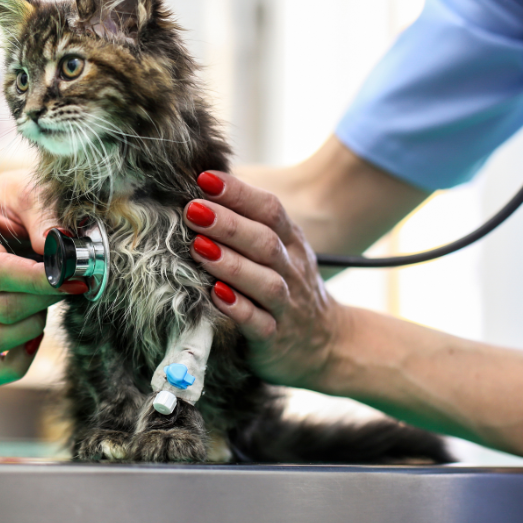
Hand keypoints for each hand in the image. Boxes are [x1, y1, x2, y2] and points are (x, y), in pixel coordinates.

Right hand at [0, 169, 85, 386]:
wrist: (19, 215)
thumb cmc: (25, 202)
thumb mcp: (35, 191)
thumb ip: (45, 214)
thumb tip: (55, 246)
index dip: (38, 281)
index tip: (74, 278)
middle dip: (43, 300)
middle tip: (71, 283)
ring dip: (31, 327)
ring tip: (49, 302)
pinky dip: (15, 363)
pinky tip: (36, 338)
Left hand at [182, 171, 347, 388]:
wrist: (329, 344)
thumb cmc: (288, 286)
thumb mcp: (279, 249)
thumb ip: (249, 222)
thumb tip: (203, 186)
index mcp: (290, 242)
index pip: (270, 210)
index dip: (239, 193)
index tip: (205, 179)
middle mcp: (291, 270)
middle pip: (265, 242)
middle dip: (229, 224)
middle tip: (194, 210)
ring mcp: (286, 306)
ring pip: (265, 282)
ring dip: (231, 264)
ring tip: (199, 248)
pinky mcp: (275, 339)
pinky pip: (259, 324)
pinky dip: (239, 309)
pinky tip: (216, 296)